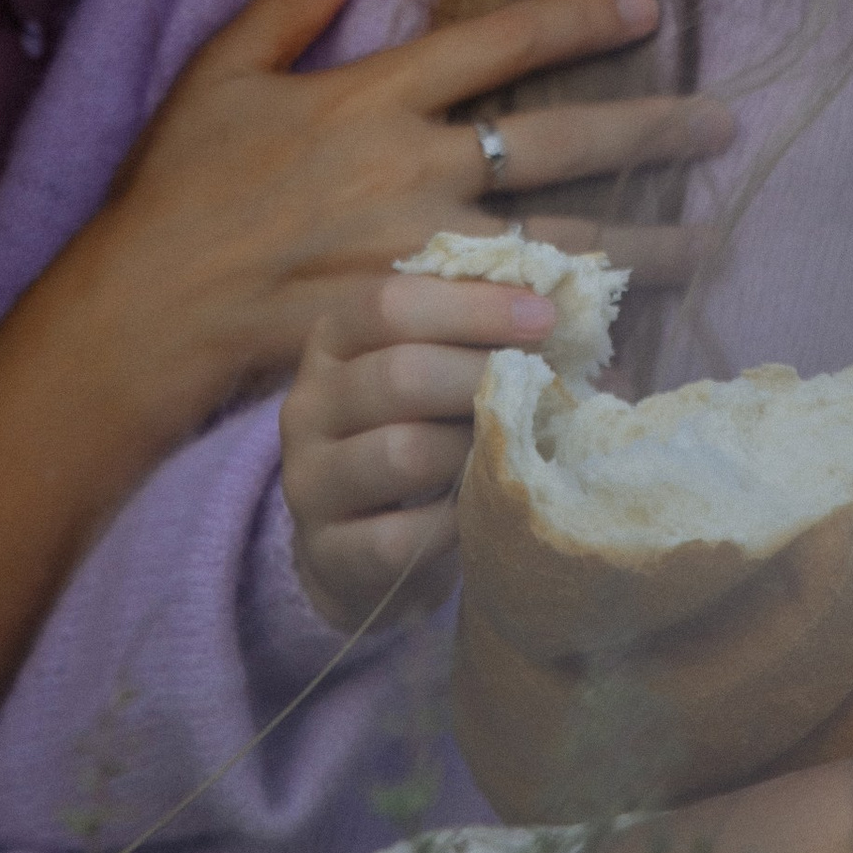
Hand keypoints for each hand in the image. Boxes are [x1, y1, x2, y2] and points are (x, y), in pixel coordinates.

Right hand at [82, 0, 733, 427]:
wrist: (142, 311)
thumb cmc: (177, 186)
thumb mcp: (225, 67)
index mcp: (374, 95)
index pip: (503, 40)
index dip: (582, 18)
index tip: (649, 9)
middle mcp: (411, 168)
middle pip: (561, 141)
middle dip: (653, 131)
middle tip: (726, 126)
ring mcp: (420, 254)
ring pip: (561, 241)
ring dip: (645, 243)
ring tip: (711, 241)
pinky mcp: (416, 328)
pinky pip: (519, 324)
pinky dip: (582, 326)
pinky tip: (634, 332)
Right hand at [279, 265, 557, 631]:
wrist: (356, 545)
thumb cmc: (413, 432)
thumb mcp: (422, 369)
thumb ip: (466, 330)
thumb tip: (546, 299)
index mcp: (331, 341)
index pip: (391, 305)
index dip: (474, 307)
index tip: (544, 317)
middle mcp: (306, 406)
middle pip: (399, 375)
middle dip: (481, 377)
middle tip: (537, 385)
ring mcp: (309, 482)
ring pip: (402, 453)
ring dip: (470, 451)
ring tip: (505, 450)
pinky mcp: (328, 552)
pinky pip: (400, 537)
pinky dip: (454, 525)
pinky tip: (481, 513)